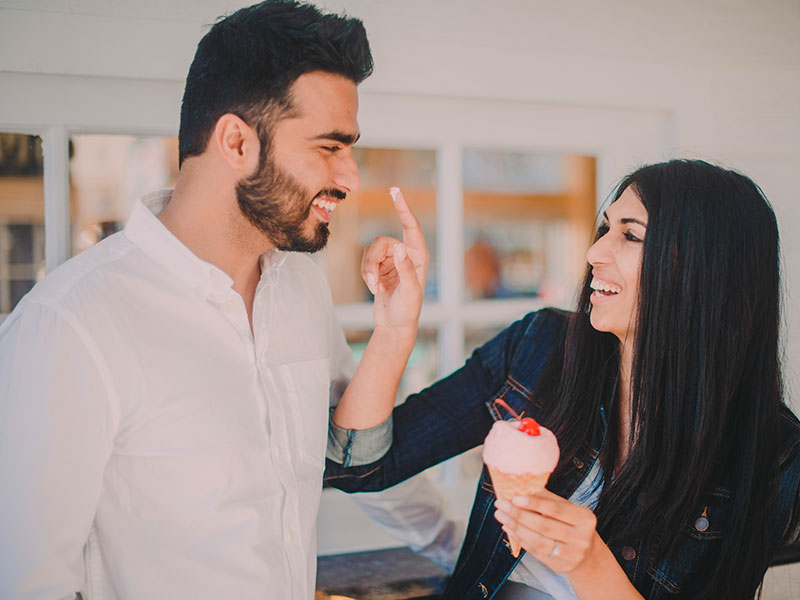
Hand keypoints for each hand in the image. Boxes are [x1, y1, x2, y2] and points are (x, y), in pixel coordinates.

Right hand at [360, 188, 428, 331]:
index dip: (403, 208)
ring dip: (368, 270)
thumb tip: (398, 247)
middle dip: (373, 262)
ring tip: (375, 287)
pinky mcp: (379, 267)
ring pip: (370, 251)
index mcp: (418, 255)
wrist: (394, 325)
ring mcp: (391, 259)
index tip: (395, 191)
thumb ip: (405, 269)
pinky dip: (366, 274)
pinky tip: (374, 288)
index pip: (410, 226)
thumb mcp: (410, 291)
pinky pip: (365, 261)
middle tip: (375, 282)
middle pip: (381, 242)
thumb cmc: (407, 310)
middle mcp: (406, 253)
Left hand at [494, 489, 599, 572]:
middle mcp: (581, 538)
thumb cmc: (572, 524)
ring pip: (539, 541)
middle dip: (519, 515)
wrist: (587, 554)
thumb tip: (522, 486)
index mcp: (585, 518)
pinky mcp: (560, 566)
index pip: (556, 509)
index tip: (515, 497)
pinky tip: (509, 529)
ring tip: (501, 516)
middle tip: (501, 504)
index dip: (535, 503)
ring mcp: (571, 555)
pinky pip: (536, 551)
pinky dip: (520, 539)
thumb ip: (547, 498)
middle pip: (545, 526)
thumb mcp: (567, 508)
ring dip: (516, 528)